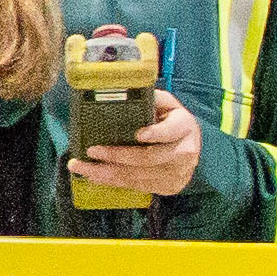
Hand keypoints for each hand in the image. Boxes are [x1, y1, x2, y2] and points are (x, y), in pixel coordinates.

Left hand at [69, 88, 202, 201]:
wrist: (192, 146)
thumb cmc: (172, 121)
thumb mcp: (168, 104)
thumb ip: (153, 98)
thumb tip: (130, 88)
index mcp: (185, 127)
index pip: (171, 131)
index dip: (155, 134)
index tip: (138, 134)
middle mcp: (184, 152)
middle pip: (148, 158)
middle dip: (117, 156)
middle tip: (92, 150)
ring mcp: (177, 173)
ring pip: (138, 176)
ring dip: (107, 173)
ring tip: (83, 167)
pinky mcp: (168, 186)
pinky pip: (137, 186)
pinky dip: (114, 182)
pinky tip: (96, 176)